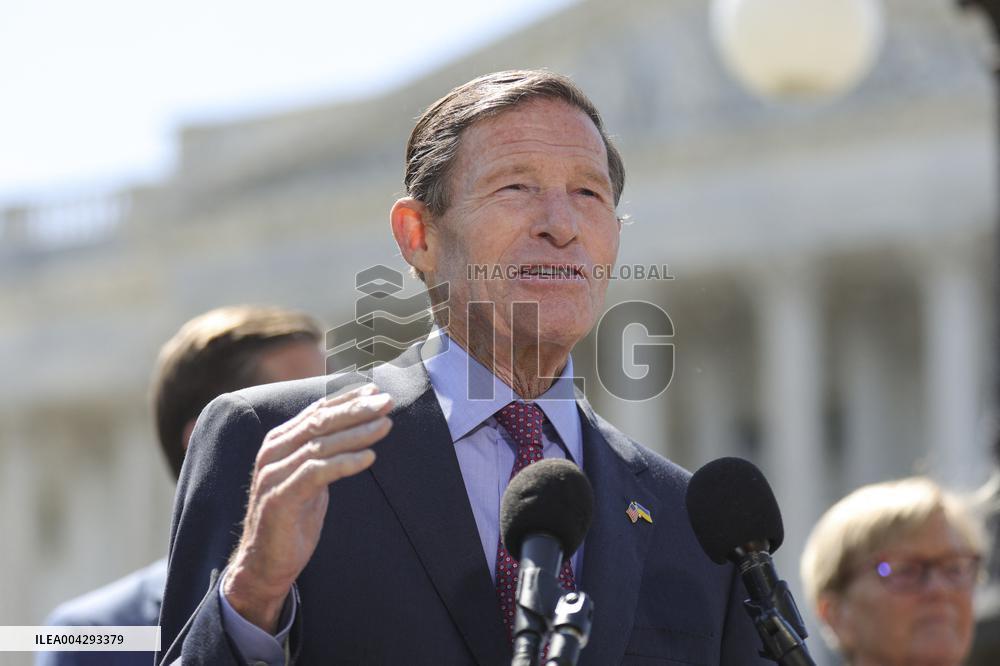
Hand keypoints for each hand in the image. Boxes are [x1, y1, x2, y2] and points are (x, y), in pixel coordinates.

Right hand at [222, 383, 393, 632]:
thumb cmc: (292, 519)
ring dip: (357, 432)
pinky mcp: (280, 497)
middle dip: (356, 409)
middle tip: (388, 401)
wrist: (264, 564)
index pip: (316, 411)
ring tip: (385, 425)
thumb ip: (324, 453)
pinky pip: (317, 472)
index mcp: (279, 442)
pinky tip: (370, 457)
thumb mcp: (310, 479)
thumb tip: (357, 429)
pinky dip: (345, 462)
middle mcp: (273, 452)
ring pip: (320, 443)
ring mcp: (273, 474)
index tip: (376, 390)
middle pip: (320, 421)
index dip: (347, 398)